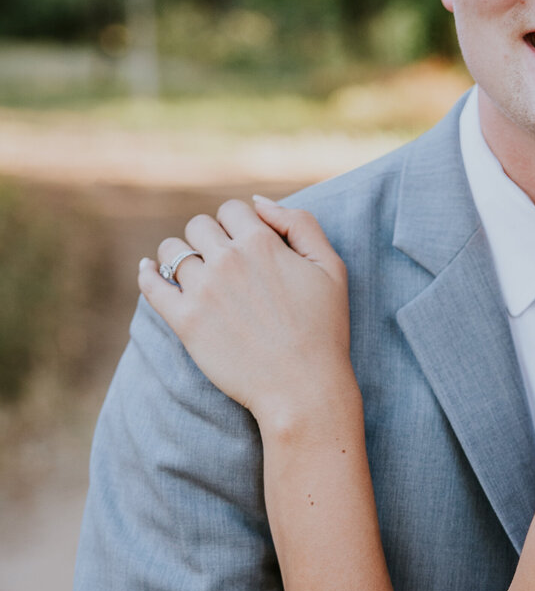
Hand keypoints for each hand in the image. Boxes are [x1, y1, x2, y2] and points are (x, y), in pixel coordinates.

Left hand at [138, 197, 353, 430]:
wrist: (303, 388)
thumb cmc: (324, 330)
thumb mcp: (331, 267)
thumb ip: (300, 223)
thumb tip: (259, 202)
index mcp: (262, 243)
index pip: (232, 209)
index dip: (238, 223)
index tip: (244, 244)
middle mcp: (228, 260)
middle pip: (198, 226)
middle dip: (209, 238)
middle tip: (221, 262)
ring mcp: (203, 290)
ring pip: (172, 250)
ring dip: (180, 254)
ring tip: (193, 272)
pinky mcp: (185, 321)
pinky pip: (151, 285)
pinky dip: (147, 273)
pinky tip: (149, 270)